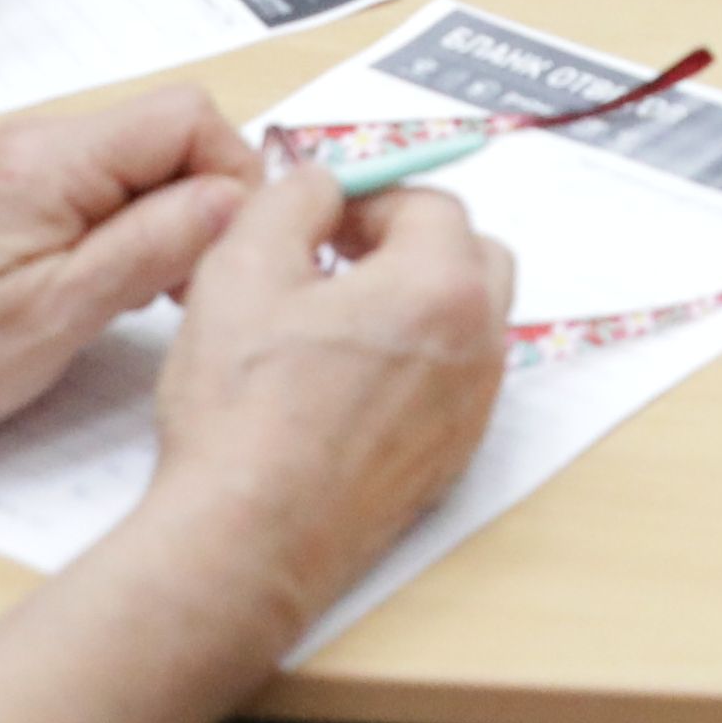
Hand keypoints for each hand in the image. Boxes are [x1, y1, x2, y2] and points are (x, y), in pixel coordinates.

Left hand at [0, 86, 272, 456]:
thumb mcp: (61, 314)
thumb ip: (154, 244)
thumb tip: (236, 198)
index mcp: (52, 161)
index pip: (188, 116)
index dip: (232, 174)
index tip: (232, 248)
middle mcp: (38, 144)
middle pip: (170, 134)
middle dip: (205, 202)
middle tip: (192, 285)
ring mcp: (25, 168)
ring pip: (143, 165)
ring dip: (170, 222)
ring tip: (150, 297)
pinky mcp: (16, 198)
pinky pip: (105, 190)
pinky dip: (131, 231)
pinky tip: (114, 291)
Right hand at [142, 153, 516, 627]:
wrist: (248, 537)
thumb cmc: (243, 407)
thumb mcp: (243, 267)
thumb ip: (292, 199)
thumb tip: (322, 185)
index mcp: (442, 288)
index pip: (430, 205)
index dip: (370, 198)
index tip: (321, 216)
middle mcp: (478, 348)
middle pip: (471, 259)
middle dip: (411, 244)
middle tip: (338, 258)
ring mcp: (470, 410)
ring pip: (464, 324)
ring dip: (413, 303)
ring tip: (333, 320)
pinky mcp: (449, 459)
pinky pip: (449, 384)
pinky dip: (412, 363)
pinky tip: (340, 384)